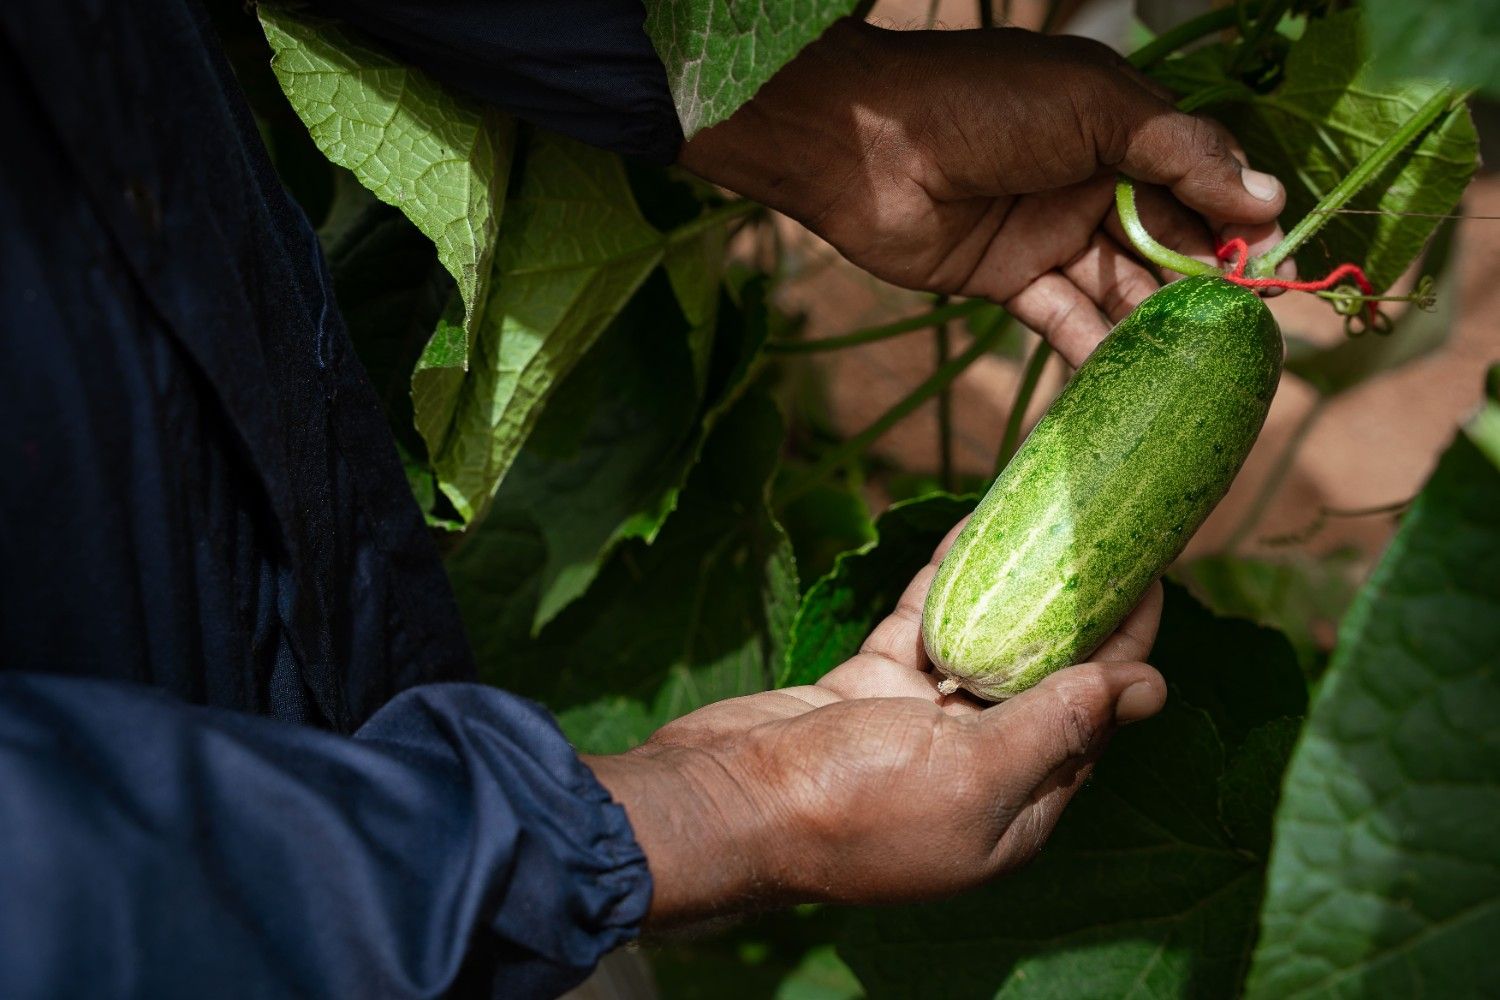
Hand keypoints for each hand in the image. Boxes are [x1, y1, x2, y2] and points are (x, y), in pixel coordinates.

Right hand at [584, 521, 1165, 926]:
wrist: (726, 801)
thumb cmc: (853, 807)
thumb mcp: (973, 775)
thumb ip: (1057, 727)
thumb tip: (1147, 687)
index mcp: (1017, 806)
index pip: (1093, 719)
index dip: (1127, 650)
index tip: (1150, 577)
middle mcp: (977, 766)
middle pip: (1045, 677)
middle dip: (1078, 612)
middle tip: (1108, 537)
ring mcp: (919, 724)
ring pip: (986, 644)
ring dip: (1016, 589)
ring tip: (1050, 524)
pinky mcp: (870, 687)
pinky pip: (925, 624)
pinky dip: (949, 581)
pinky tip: (972, 531)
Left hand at [679, 20, 1293, 363]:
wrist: (865, 143)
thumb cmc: (983, 103)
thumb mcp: (1096, 107)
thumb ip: (1179, 153)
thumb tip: (1269, 198)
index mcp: (1120, 126)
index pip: (1198, 177)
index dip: (1236, 218)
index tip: (1271, 263)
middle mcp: (1092, 182)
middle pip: (1166, 239)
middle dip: (1203, 282)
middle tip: (1240, 329)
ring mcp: (1050, 234)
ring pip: (1120, 286)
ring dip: (1156, 323)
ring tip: (1199, 365)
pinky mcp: (1009, 281)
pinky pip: (1065, 319)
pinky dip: (1097, 348)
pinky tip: (1133, 379)